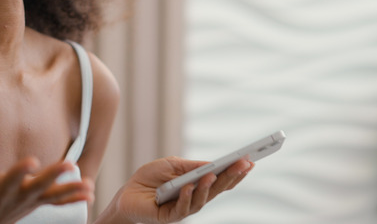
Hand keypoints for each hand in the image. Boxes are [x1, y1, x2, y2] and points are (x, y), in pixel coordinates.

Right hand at [0, 145, 94, 223]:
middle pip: (38, 186)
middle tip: (69, 164)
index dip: (20, 171)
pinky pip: (58, 202)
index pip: (11, 179)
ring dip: (71, 190)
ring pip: (53, 196)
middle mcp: (18, 196)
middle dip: (53, 175)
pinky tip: (91, 193)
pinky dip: (74, 198)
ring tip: (90, 186)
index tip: (32, 161)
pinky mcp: (38, 203)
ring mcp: (30, 201)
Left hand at [113, 157, 252, 223]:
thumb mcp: (171, 165)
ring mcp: (183, 208)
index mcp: (197, 185)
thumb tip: (213, 165)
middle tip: (243, 164)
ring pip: (201, 200)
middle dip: (230, 177)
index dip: (235, 172)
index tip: (250, 160)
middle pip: (216, 189)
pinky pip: (181, 208)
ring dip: (208, 187)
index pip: (220, 180)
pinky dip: (186, 197)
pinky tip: (188, 187)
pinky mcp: (169, 216)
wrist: (126, 192)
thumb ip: (191, 167)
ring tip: (212, 174)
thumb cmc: (150, 178)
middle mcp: (194, 198)